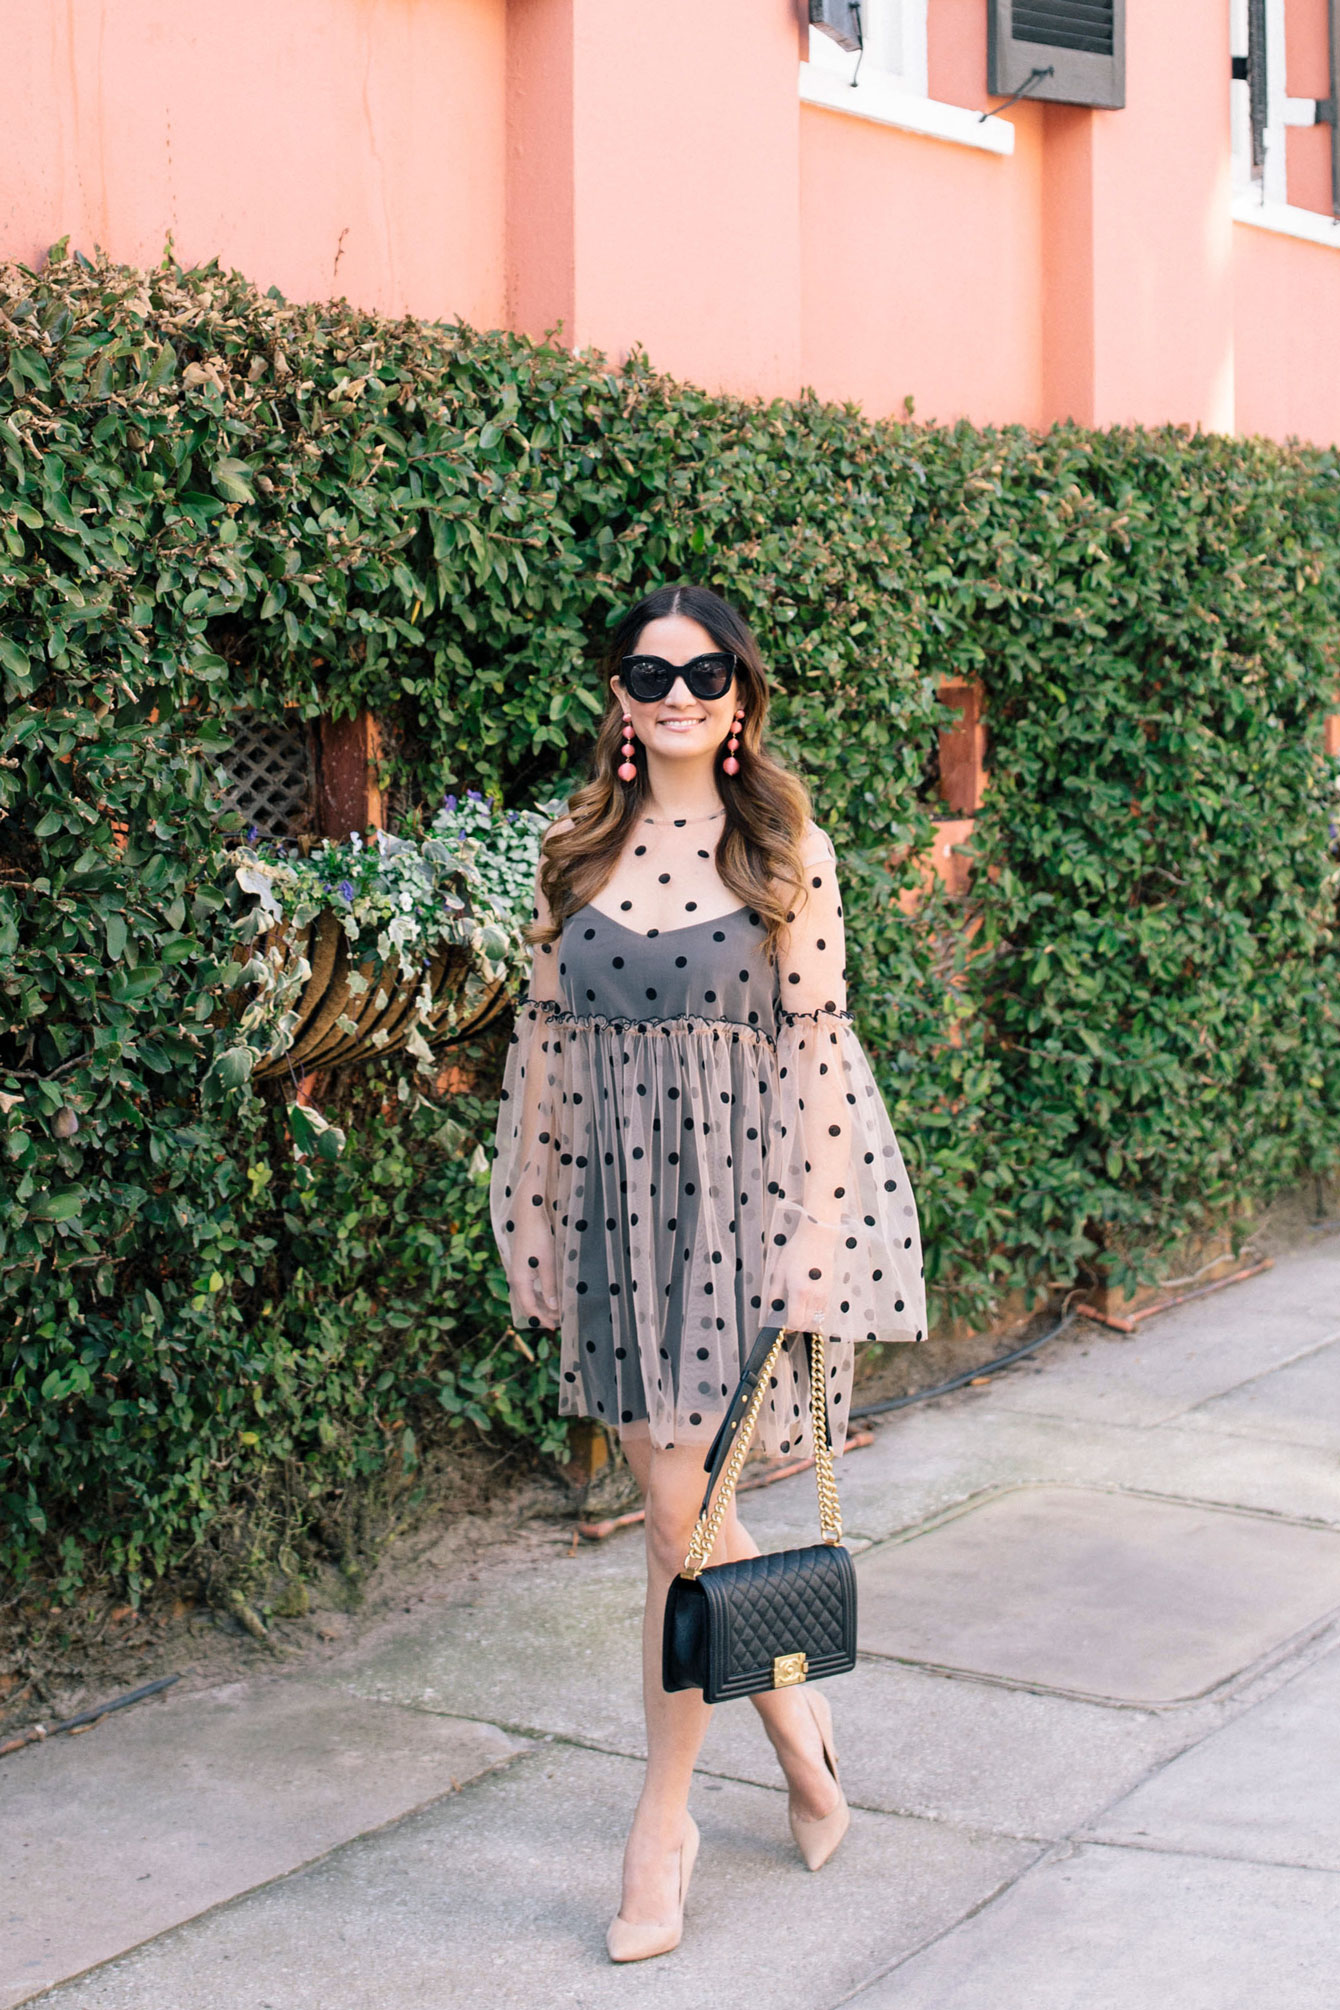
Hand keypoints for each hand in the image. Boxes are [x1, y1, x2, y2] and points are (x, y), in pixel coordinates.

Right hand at [511, 1204, 558, 1330]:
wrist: (528, 1217)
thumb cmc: (539, 1239)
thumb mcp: (548, 1264)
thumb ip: (550, 1287)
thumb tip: (553, 1307)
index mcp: (519, 1281)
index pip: (530, 1308)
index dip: (542, 1318)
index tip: (556, 1326)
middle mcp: (515, 1279)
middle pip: (526, 1304)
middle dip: (541, 1314)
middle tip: (558, 1322)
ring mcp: (516, 1273)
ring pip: (527, 1296)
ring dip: (540, 1305)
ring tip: (555, 1311)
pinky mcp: (520, 1267)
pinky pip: (527, 1288)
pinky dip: (537, 1295)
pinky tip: (548, 1295)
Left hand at [770, 1215, 838, 1332]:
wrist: (818, 1239)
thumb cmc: (796, 1253)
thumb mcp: (778, 1272)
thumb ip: (774, 1294)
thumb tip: (772, 1310)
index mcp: (799, 1292)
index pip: (795, 1322)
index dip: (787, 1327)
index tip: (781, 1324)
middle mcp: (814, 1297)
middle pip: (806, 1325)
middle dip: (796, 1326)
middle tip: (787, 1319)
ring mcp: (825, 1296)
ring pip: (816, 1320)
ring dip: (806, 1321)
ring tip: (797, 1312)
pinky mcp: (830, 1292)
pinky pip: (824, 1312)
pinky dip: (815, 1315)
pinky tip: (807, 1306)